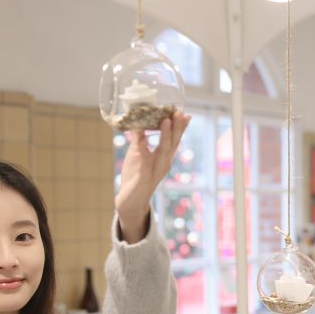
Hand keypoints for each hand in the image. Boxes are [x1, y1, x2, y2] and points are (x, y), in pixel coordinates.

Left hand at [115, 111, 190, 242]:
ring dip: (165, 137)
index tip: (184, 113)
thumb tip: (138, 120)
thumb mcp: (137, 153)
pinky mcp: (143, 181)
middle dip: (176, 128)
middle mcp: (163, 164)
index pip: (173, 140)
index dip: (179, 127)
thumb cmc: (135, 176)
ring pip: (162, 153)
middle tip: (180, 113)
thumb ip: (140, 139)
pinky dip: (146, 159)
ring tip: (166, 122)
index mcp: (163, 157)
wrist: (130, 201)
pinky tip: (145, 150)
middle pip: (172, 144)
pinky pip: (145, 169)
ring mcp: (154, 173)